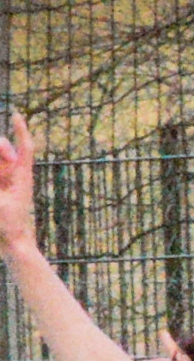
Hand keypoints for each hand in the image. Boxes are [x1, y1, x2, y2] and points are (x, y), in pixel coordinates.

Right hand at [0, 112, 35, 254]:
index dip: (21, 130)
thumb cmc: (10, 227)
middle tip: (3, 157)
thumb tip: (4, 160)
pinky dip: (0, 168)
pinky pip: (0, 170)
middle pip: (4, 150)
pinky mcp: (2, 190)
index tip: (16, 114)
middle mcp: (15, 177)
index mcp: (22, 177)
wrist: (15, 246)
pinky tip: (2, 174)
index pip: (25, 148)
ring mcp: (6, 183)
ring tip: (2, 191)